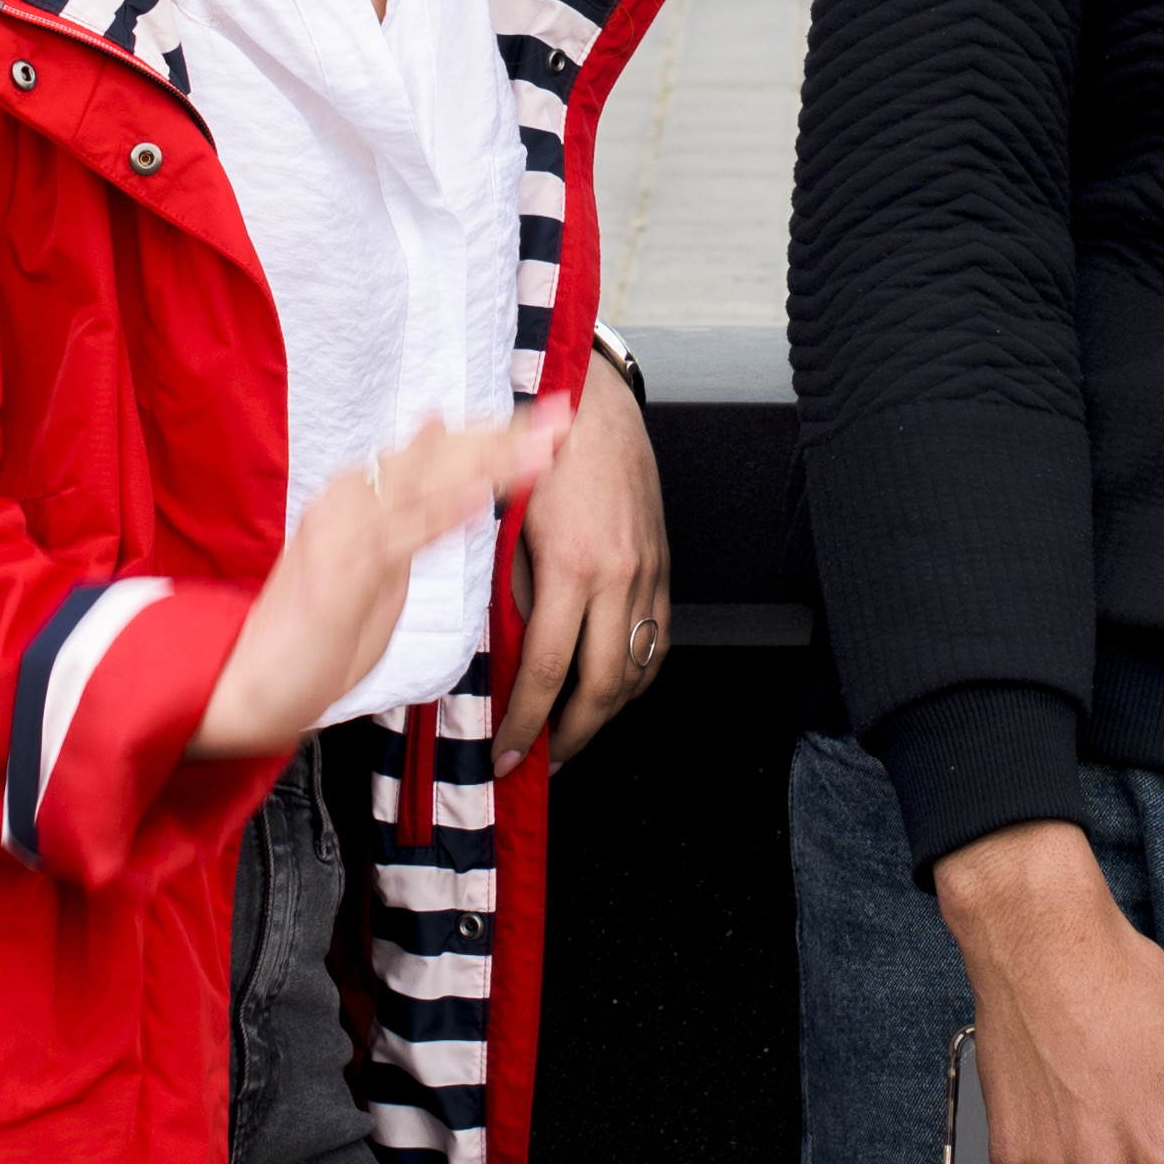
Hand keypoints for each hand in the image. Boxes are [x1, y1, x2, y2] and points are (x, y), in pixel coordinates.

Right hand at [186, 401, 573, 764]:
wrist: (248, 682)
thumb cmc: (312, 632)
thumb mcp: (372, 563)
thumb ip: (407, 512)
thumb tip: (437, 447)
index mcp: (360, 497)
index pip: (437, 452)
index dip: (495, 432)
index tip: (548, 414)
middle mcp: (351, 501)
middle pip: (439, 457)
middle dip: (506, 435)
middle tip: (563, 413)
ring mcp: (344, 531)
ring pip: (426, 486)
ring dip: (488, 463)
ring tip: (542, 446)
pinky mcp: (340, 570)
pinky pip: (400, 538)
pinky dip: (440, 515)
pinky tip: (480, 498)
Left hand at [498, 360, 668, 767]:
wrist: (593, 402)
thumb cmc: (539, 452)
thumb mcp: (506, 525)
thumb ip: (506, 595)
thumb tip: (500, 658)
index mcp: (575, 565)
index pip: (550, 670)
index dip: (527, 722)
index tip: (507, 753)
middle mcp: (622, 574)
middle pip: (603, 685)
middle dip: (571, 736)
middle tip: (541, 760)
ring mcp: (650, 571)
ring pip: (639, 668)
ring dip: (607, 711)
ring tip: (573, 732)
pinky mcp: (663, 563)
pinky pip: (660, 637)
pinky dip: (637, 673)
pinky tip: (612, 685)